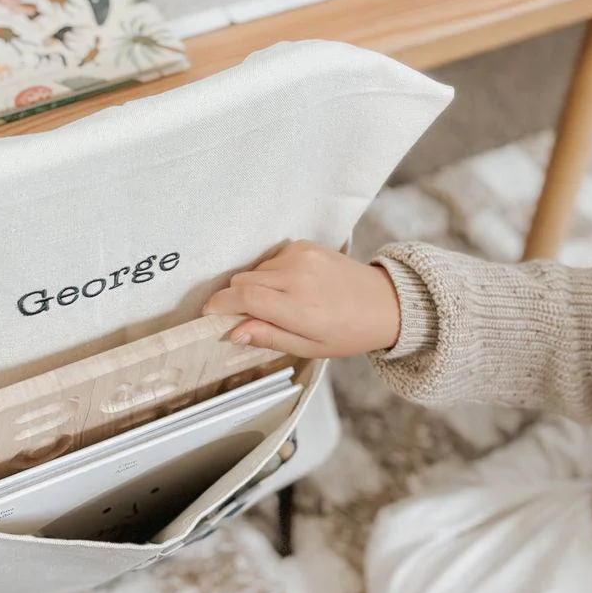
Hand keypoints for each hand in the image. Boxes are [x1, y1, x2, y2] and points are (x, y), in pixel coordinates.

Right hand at [202, 240, 401, 358]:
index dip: (219, 306)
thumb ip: (268, 337)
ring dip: (254, 286)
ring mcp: (300, 256)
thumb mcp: (308, 348)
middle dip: (236, 299)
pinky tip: (288, 286)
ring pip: (254, 270)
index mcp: (299, 308)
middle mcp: (297, 277)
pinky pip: (270, 259)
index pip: (244, 299)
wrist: (383, 303)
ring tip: (276, 303)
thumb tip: (232, 332)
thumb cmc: (347, 332)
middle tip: (246, 316)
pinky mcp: (304, 245)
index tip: (208, 315)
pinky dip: (270, 273)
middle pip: (242, 282)